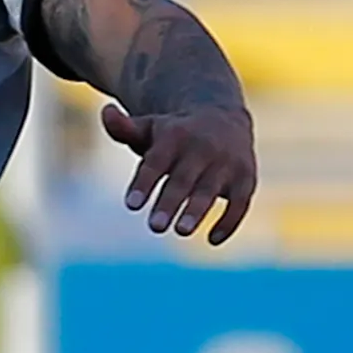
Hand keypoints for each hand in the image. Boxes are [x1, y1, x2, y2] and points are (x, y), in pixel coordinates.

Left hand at [102, 100, 254, 242]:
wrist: (223, 117)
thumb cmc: (176, 133)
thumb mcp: (151, 127)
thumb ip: (125, 127)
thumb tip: (106, 113)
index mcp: (175, 135)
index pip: (156, 161)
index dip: (144, 183)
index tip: (131, 205)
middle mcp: (202, 147)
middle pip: (183, 178)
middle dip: (170, 202)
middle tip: (155, 227)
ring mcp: (226, 162)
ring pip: (210, 189)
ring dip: (197, 210)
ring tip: (180, 231)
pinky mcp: (246, 177)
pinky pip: (240, 201)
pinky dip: (230, 220)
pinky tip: (212, 239)